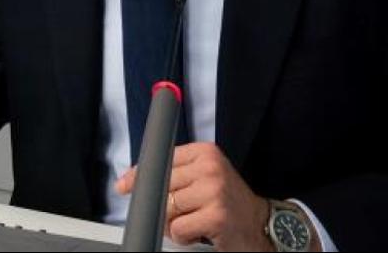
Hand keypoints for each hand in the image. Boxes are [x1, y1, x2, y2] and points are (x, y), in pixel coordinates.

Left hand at [116, 142, 270, 250]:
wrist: (262, 225)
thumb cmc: (228, 202)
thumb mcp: (205, 176)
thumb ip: (175, 173)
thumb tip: (133, 180)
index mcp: (206, 152)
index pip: (161, 160)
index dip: (139, 174)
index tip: (125, 185)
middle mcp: (211, 168)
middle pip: (161, 185)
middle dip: (161, 204)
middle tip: (177, 213)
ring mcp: (214, 191)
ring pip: (167, 208)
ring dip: (173, 223)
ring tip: (193, 222)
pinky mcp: (216, 216)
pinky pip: (178, 228)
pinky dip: (182, 236)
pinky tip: (199, 232)